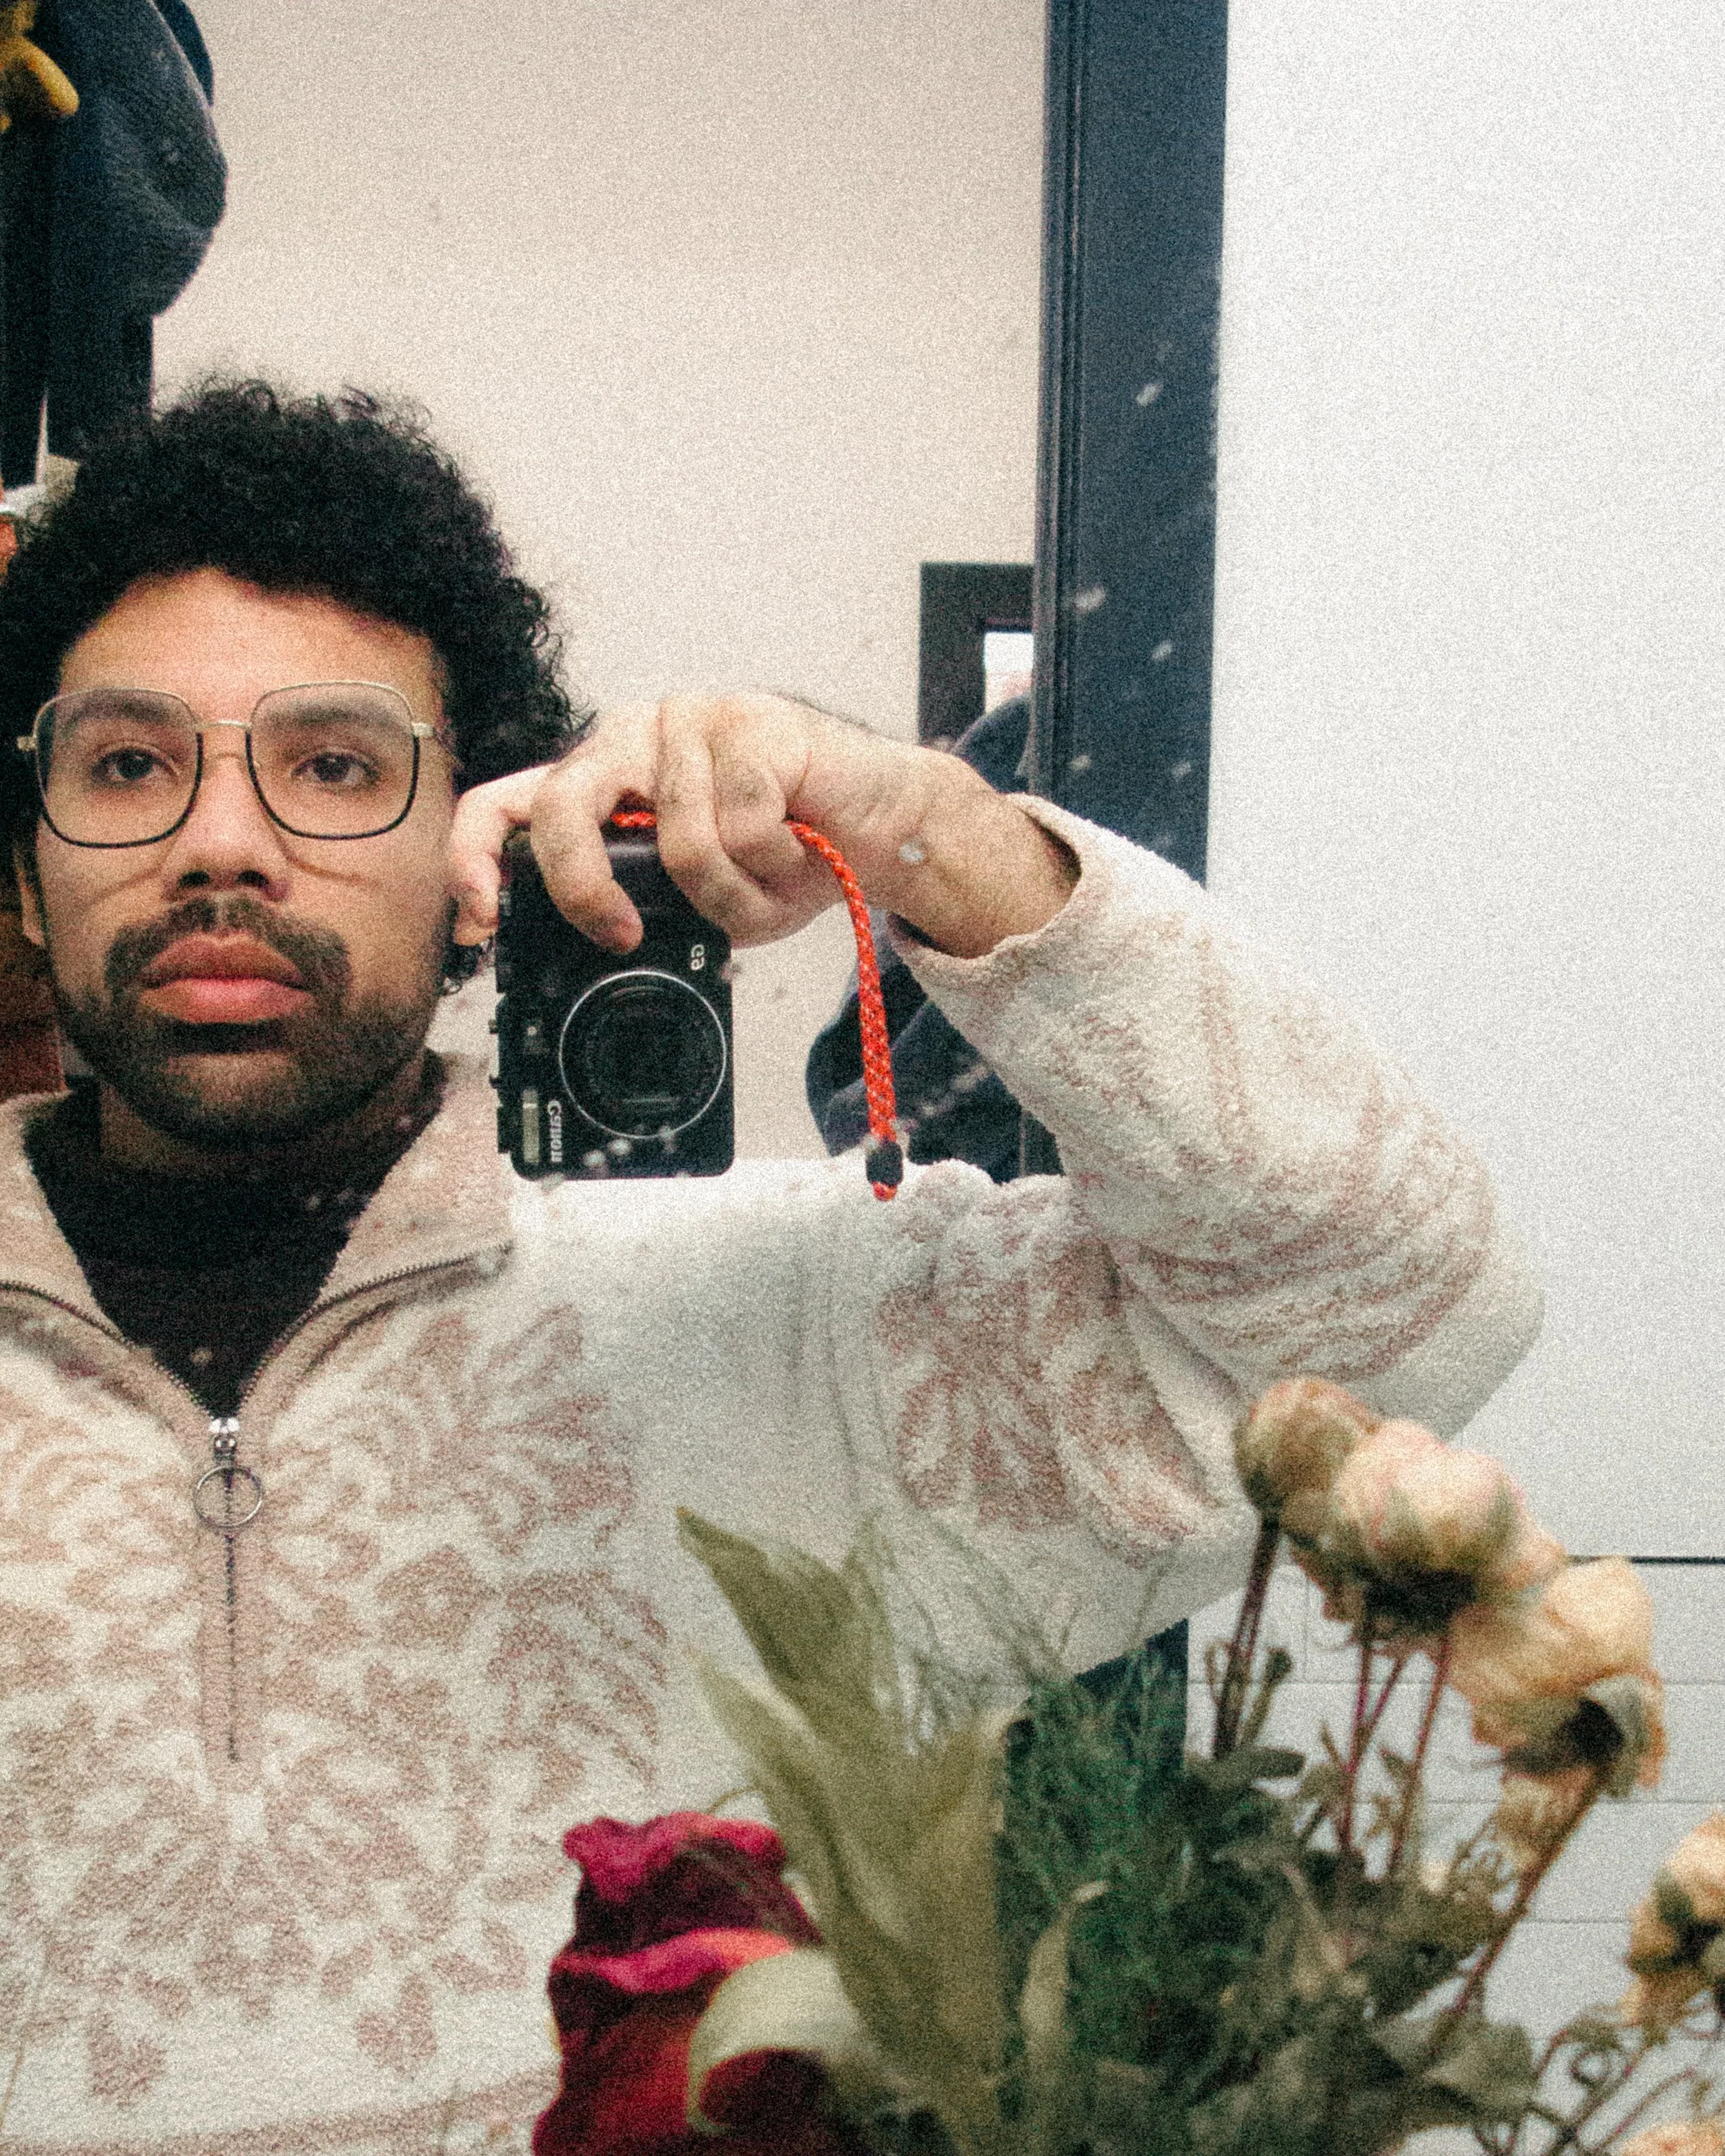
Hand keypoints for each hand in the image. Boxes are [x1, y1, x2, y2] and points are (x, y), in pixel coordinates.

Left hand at [447, 692, 1076, 957]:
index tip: (481, 921)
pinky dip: (774, 865)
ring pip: (676, 840)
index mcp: (601, 780)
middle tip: (623, 935)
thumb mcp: (691, 901)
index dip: (472, 860)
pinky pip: (742, 824)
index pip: (503, 803)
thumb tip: (584, 954)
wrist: (881, 827)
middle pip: (564, 808)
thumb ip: (634, 908)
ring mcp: (687, 720)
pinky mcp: (750, 719)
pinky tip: (799, 847)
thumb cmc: (784, 858)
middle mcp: (629, 736)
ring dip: (730, 895)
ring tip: (767, 885)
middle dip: (585, 890)